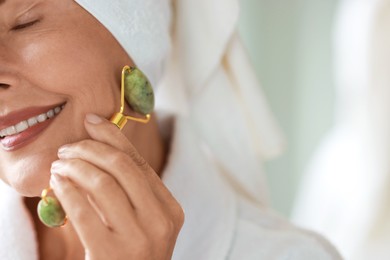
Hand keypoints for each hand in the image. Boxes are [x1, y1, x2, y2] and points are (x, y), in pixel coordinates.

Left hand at [49, 113, 183, 259]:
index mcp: (171, 209)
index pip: (140, 163)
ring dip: (74, 166)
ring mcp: (138, 238)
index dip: (114, 137)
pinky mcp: (110, 253)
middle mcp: (160, 221)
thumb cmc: (132, 253)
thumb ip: (130, 189)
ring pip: (102, 183)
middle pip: (122, 167)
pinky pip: (83, 211)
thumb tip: (101, 144)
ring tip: (59, 164)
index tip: (92, 120)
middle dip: (90, 149)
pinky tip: (57, 182)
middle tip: (68, 147)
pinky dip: (66, 189)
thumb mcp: (142, 221)